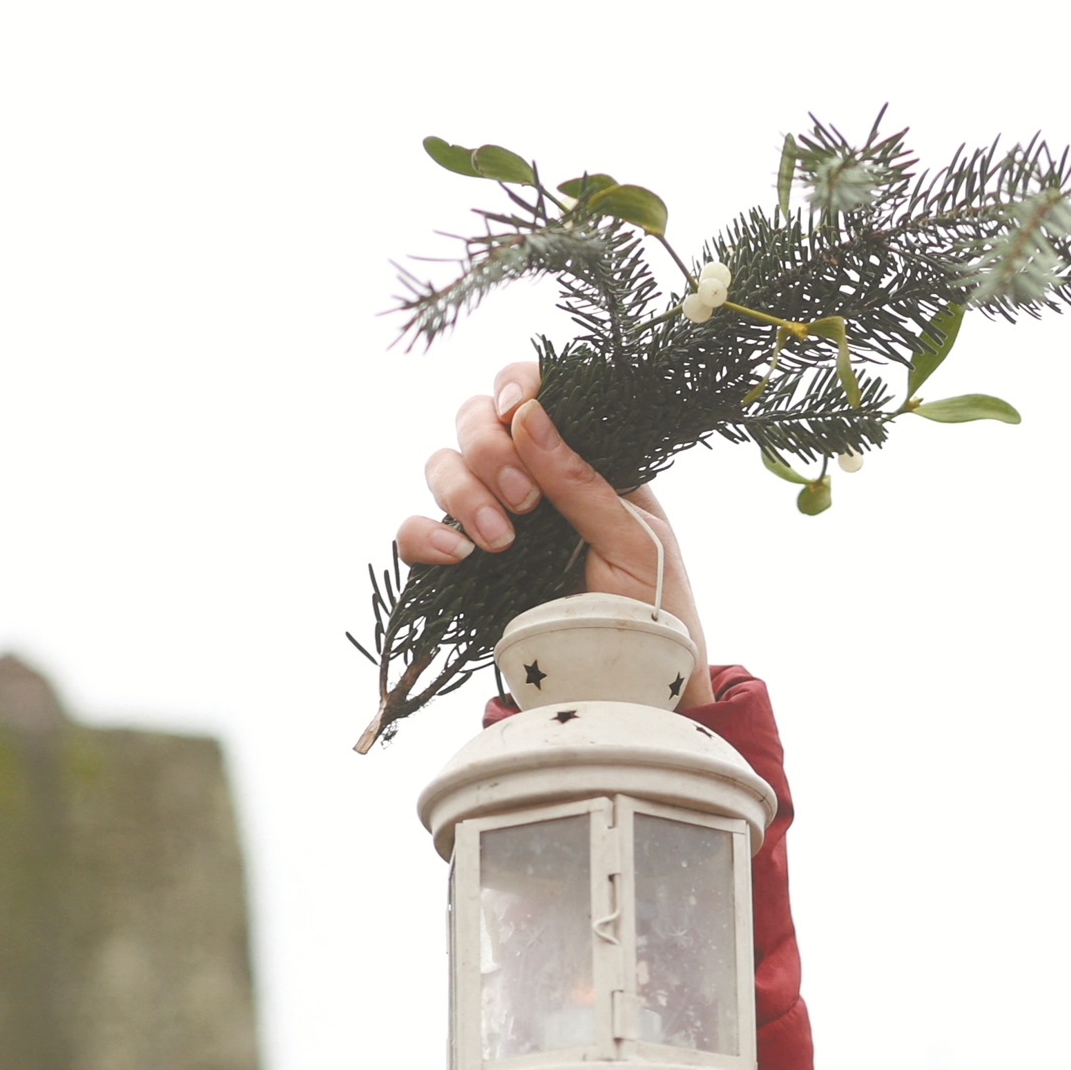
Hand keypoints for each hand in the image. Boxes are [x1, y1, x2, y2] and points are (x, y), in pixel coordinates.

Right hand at [399, 360, 713, 700]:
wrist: (635, 684)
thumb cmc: (654, 605)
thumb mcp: (635, 540)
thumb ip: (583, 482)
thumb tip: (529, 415)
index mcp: (580, 459)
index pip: (532, 394)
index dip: (514, 385)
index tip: (516, 410)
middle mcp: (530, 479)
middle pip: (475, 420)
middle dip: (488, 449)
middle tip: (526, 502)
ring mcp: (492, 518)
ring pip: (442, 466)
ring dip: (463, 491)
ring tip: (502, 540)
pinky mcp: (463, 566)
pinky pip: (416, 532)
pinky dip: (424, 535)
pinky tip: (458, 555)